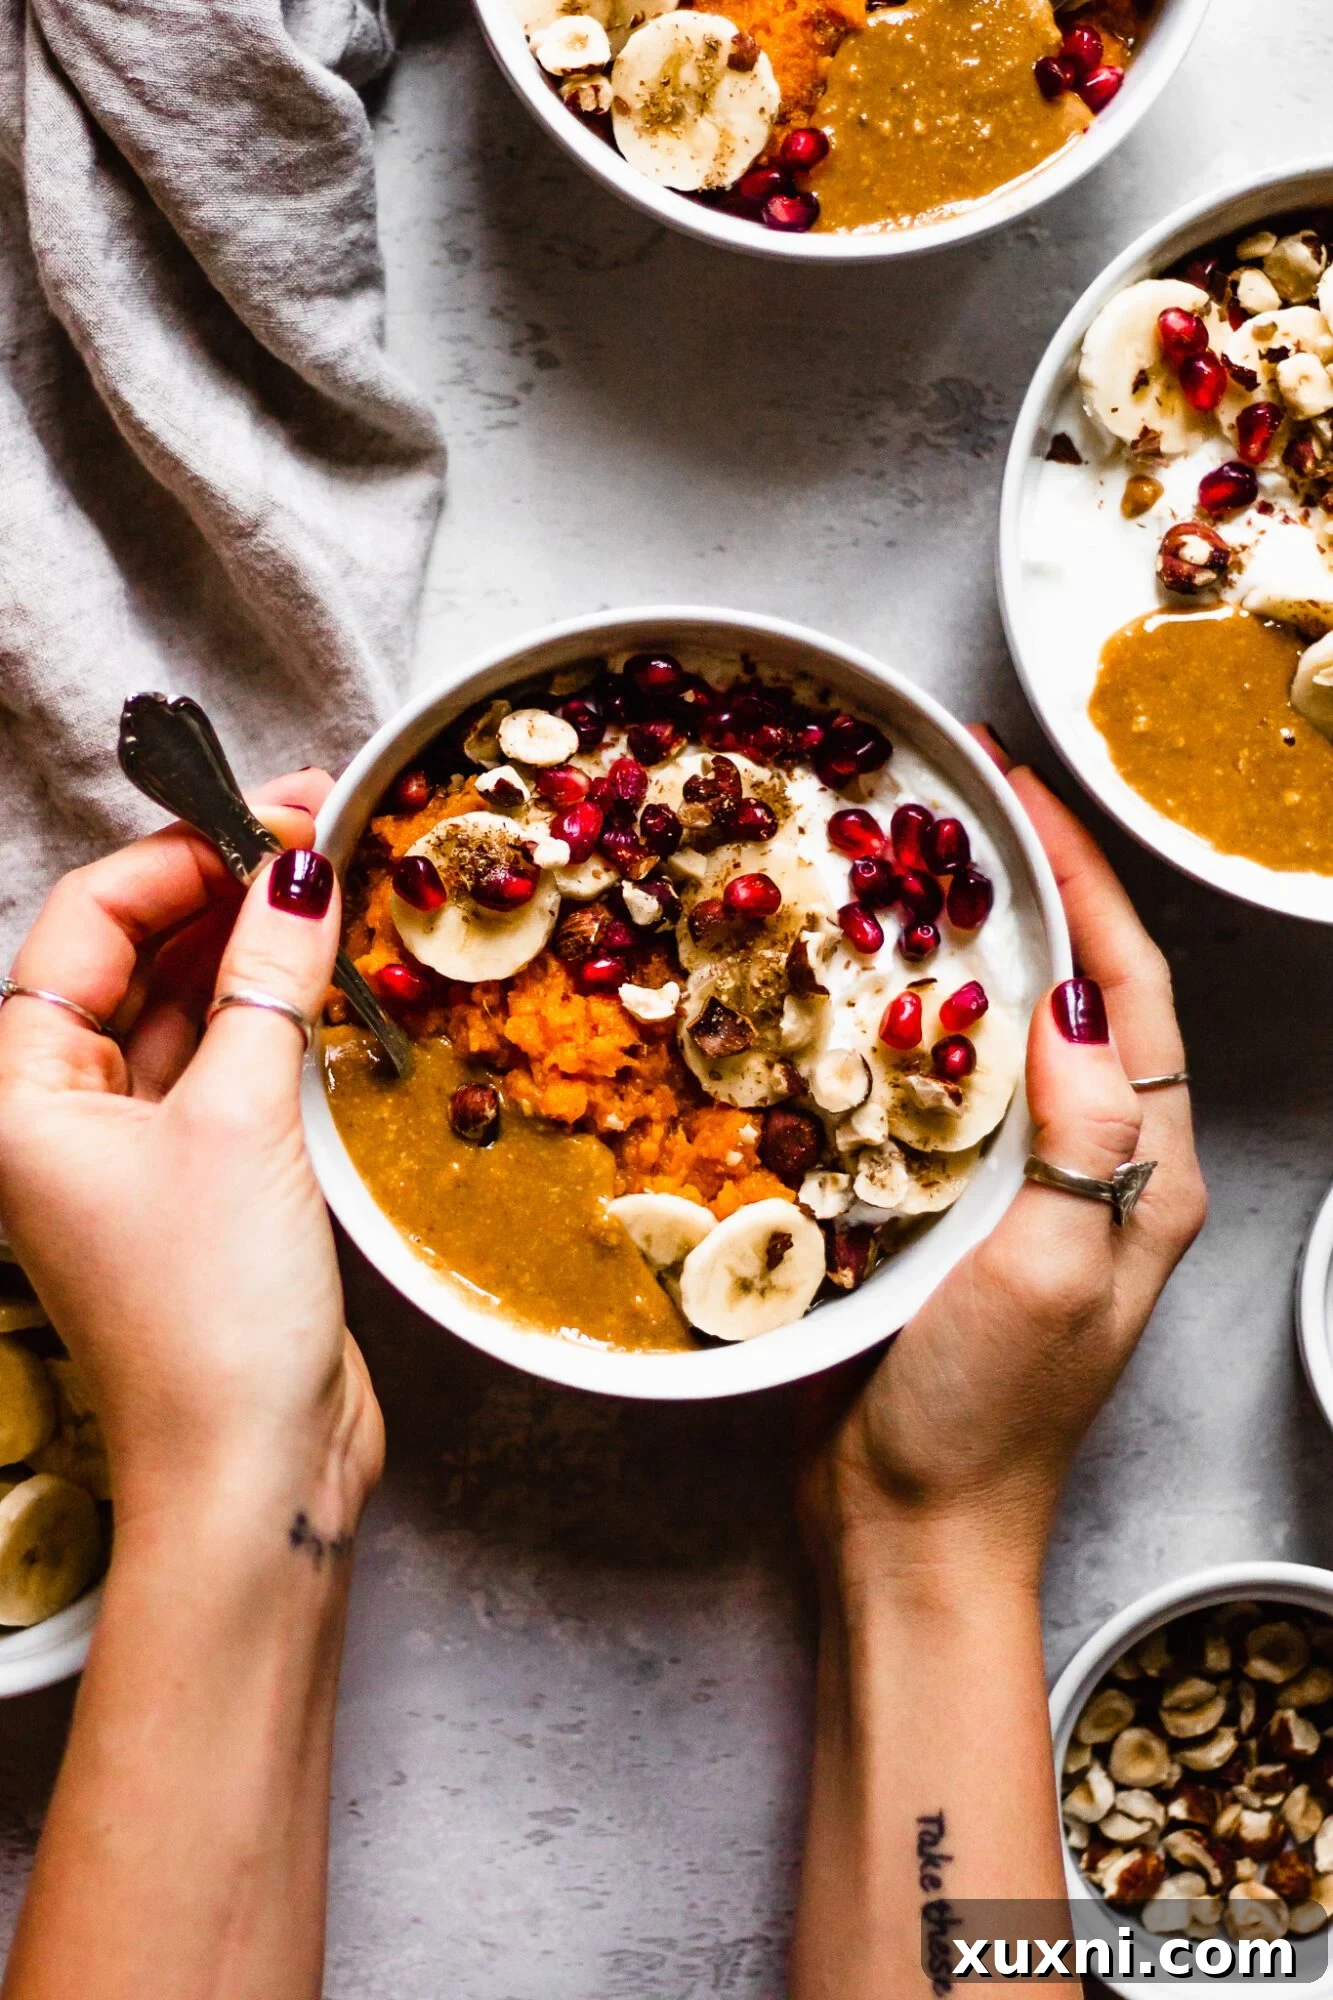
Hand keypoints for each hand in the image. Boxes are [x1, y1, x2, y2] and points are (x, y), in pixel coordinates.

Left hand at [0, 770, 383, 1544]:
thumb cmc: (210, 1315)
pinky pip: (226, 1068)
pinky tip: (329, 979)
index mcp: (23, 1094)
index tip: (273, 820)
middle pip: (133, 959)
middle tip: (320, 837)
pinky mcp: (200, 1184)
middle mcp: (63, 1115)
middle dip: (222, 892)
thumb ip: (267, 984)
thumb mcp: (239, 1122)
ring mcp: (133, 1151)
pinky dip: (273, 1020)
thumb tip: (300, 869)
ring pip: (185, 1011)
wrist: (250, 1474)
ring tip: (335, 892)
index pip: (86, 923)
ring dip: (254, 953)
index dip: (177, 857)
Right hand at [801, 738, 1206, 1583]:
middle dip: (1033, 886)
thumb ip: (1084, 1140)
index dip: (1086, 880)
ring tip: (909, 867)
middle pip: (1079, 991)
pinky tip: (858, 986)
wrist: (910, 1527)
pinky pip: (940, 1085)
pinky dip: (909, 1019)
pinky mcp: (952, 1207)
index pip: (1130, 990)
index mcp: (1149, 1173)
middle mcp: (1099, 1166)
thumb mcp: (1053, 1277)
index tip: (1019, 793)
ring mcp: (1024, 1185)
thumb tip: (1066, 1003)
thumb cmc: (986, 1419)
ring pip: (1007, 1029)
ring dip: (970, 941)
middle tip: (959, 803)